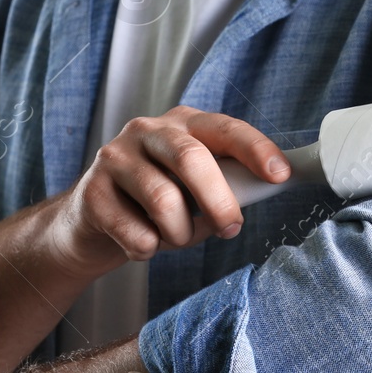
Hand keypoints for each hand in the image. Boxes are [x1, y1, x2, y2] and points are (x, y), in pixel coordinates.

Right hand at [52, 106, 290, 277]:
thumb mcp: (195, 185)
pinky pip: (136, 234)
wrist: (91, 221)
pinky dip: (149, 249)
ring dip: (180, 234)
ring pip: (164, 202)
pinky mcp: (91, 192)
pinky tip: (142, 242)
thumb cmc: (157, 202)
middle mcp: (147, 131)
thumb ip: (229, 181)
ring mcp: (115, 158)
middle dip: (219, 202)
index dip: (255, 149)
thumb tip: (274, 186)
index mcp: (182, 123)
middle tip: (230, 228)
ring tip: (174, 237)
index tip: (280, 175)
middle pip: (192, 160)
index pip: (224, 128)